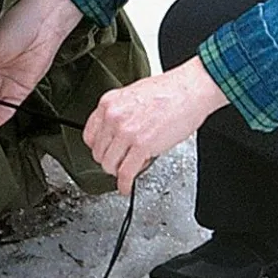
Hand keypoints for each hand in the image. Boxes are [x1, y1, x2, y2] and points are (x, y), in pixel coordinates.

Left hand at [83, 58, 223, 193]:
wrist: (188, 90)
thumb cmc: (168, 91)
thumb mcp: (132, 96)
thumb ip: (120, 113)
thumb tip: (115, 133)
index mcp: (109, 103)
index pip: (89, 135)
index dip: (98, 148)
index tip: (105, 153)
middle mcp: (113, 116)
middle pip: (98, 153)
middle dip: (110, 161)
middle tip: (120, 163)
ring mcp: (126, 131)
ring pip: (108, 165)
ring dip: (117, 172)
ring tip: (127, 171)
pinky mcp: (141, 146)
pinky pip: (125, 173)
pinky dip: (125, 184)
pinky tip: (126, 187)